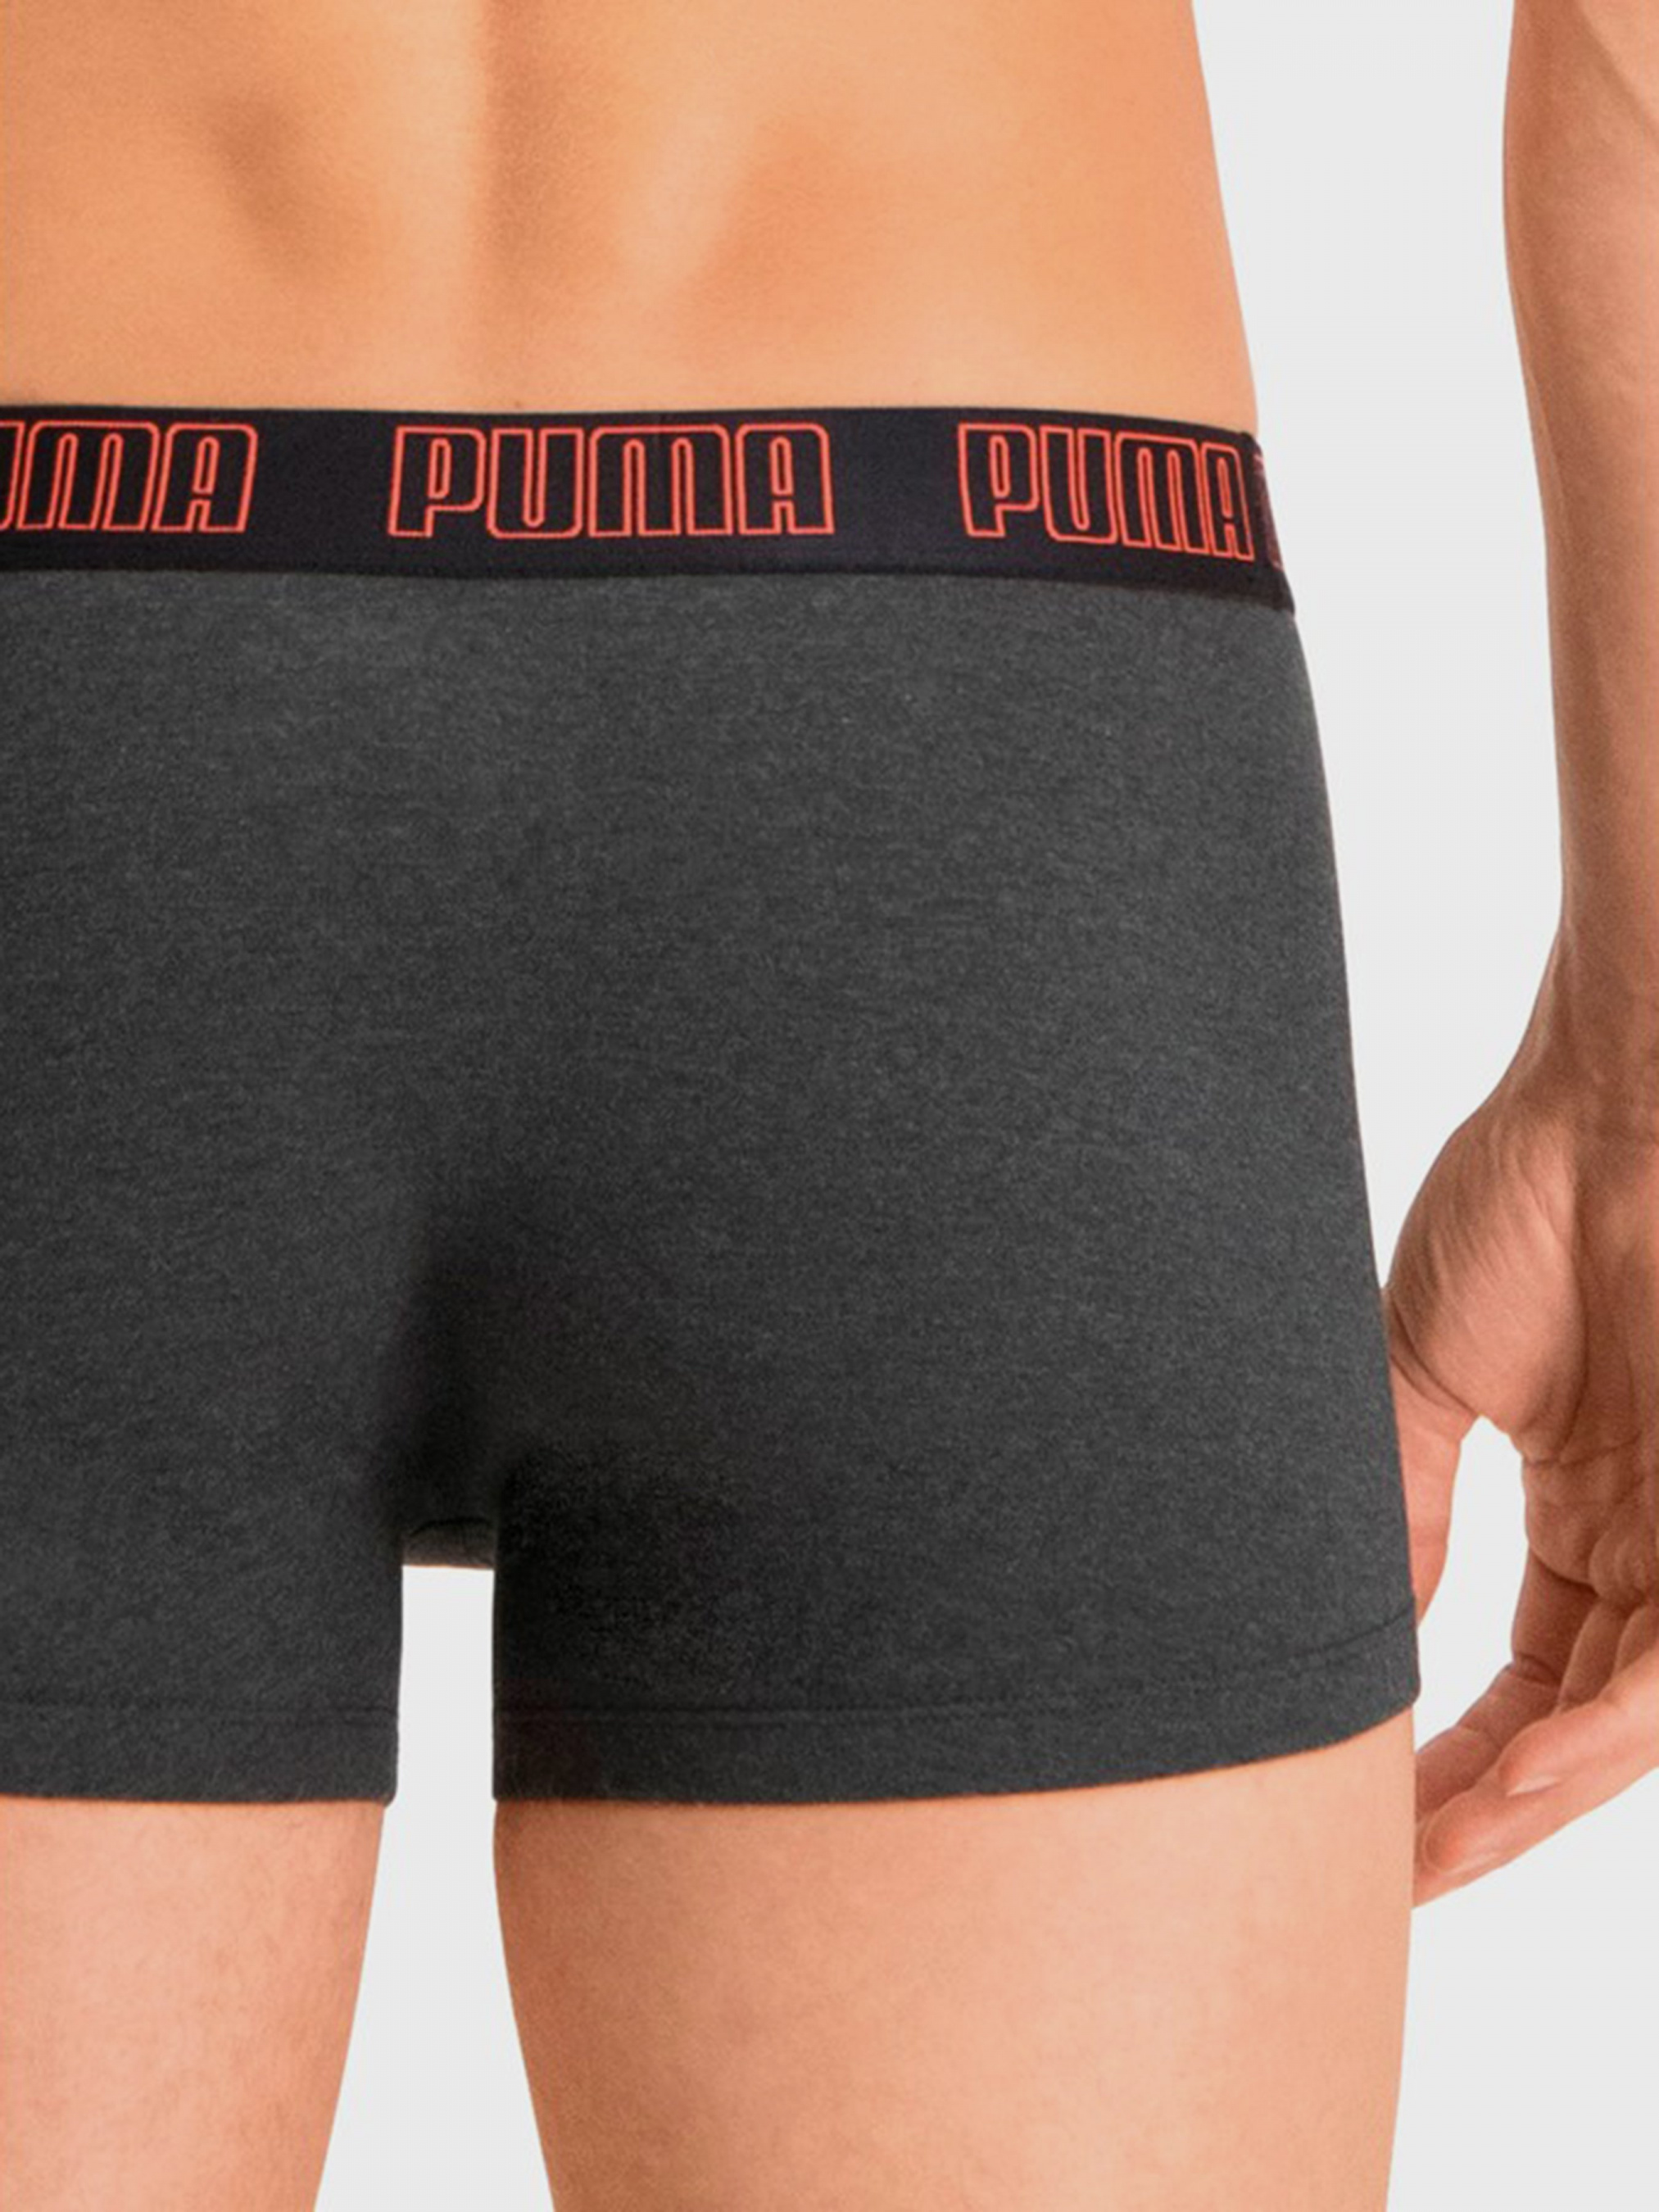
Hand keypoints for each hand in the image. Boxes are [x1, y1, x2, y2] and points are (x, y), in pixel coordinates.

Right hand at [1381, 1061, 1658, 1905]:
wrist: (1611, 1111)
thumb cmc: (1521, 1208)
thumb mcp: (1420, 1381)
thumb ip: (1400, 1509)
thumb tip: (1360, 1632)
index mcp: (1580, 1508)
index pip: (1520, 1674)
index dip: (1446, 1752)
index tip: (1359, 1803)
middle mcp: (1644, 1544)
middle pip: (1570, 1720)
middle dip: (1484, 1805)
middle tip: (1390, 1866)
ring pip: (1626, 1722)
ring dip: (1534, 1798)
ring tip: (1433, 1851)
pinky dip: (1597, 1737)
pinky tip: (1513, 1778)